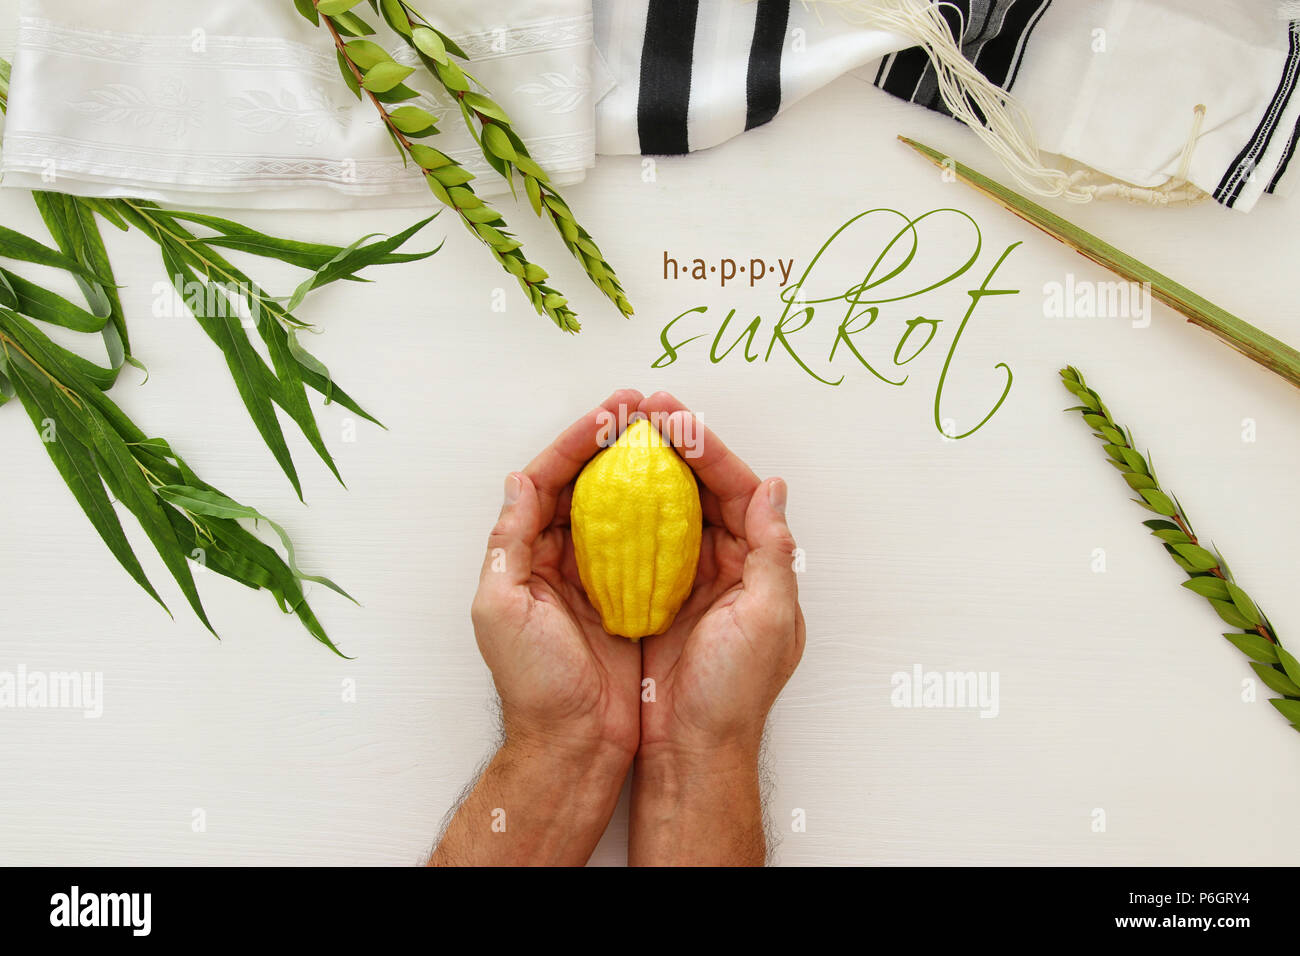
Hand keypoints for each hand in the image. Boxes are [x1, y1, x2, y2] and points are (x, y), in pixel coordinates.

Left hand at [470, 389, 645, 767]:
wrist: (575, 745)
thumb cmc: (533, 686)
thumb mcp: (502, 608)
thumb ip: (508, 542)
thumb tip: (519, 480)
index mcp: (525, 555)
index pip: (549, 479)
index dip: (579, 440)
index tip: (612, 411)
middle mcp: (560, 558)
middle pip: (587, 483)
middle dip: (614, 443)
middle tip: (646, 408)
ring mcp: (598, 577)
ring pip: (620, 506)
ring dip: (642, 469)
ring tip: (668, 433)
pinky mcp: (632, 598)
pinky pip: (650, 544)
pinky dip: (664, 514)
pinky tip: (685, 490)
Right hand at [630, 391, 805, 864]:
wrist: (690, 754)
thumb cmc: (733, 695)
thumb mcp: (769, 620)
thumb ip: (774, 551)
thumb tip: (774, 486)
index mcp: (758, 565)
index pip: (736, 489)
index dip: (707, 448)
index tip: (675, 415)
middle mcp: (727, 566)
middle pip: (700, 490)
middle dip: (672, 448)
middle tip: (641, 410)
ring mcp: (689, 582)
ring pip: (668, 510)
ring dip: (646, 472)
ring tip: (620, 435)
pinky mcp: (654, 600)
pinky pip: (639, 543)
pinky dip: (623, 515)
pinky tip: (602, 492)